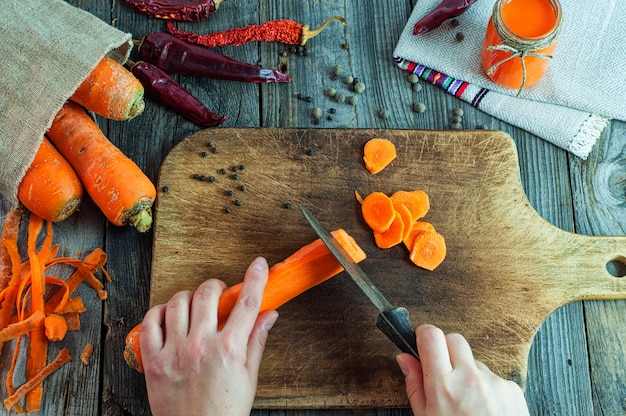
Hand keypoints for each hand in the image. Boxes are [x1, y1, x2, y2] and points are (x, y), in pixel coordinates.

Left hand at [140, 257, 278, 415]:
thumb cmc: (225, 411)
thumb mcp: (249, 377)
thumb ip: (257, 340)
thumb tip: (269, 315)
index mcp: (229, 350)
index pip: (246, 303)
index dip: (256, 278)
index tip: (260, 264)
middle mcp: (201, 345)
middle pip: (208, 294)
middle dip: (217, 286)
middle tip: (220, 293)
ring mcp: (174, 352)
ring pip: (178, 302)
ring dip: (189, 297)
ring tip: (195, 306)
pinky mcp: (153, 360)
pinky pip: (150, 322)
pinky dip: (160, 312)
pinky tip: (169, 316)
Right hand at [396, 324, 528, 415]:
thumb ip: (414, 385)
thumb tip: (404, 359)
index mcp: (442, 386)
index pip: (431, 336)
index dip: (424, 336)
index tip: (422, 343)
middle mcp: (469, 378)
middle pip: (454, 339)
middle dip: (445, 349)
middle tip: (442, 371)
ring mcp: (493, 382)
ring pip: (474, 361)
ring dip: (467, 373)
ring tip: (466, 402)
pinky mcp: (511, 388)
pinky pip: (493, 377)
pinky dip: (486, 388)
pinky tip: (483, 409)